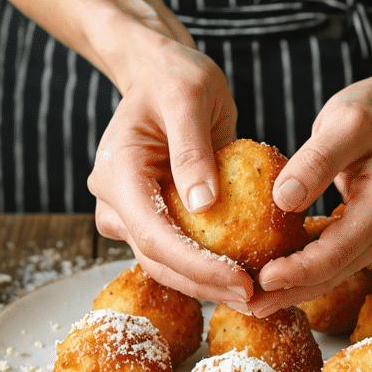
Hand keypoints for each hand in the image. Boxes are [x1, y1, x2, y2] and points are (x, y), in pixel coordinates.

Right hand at [87, 40, 254, 305]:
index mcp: (118, 172)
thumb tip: (204, 205)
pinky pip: (178, 250)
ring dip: (207, 284)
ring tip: (254, 296)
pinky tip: (244, 274)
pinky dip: (208, 266)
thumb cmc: (174, 76)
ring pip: (165, 264)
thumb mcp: (189, 99)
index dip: (195, 265)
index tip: (239, 279)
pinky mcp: (153, 216)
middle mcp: (116, 200)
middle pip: (157, 259)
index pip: (154, 233)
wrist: (158, 72)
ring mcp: (132, 212)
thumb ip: (193, 151)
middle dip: (205, 285)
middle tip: (255, 299)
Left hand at [248, 73, 371, 315]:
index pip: (336, 252)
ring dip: (295, 289)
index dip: (297, 272)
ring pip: (334, 275)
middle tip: (247, 306)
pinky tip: (273, 274)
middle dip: (290, 294)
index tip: (261, 280)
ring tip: (253, 299)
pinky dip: (305, 270)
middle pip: (334, 275)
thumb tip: (284, 200)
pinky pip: (336, 263)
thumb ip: (316, 161)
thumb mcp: (344, 122)